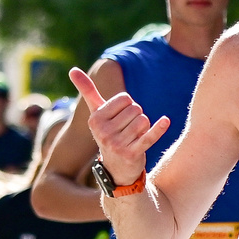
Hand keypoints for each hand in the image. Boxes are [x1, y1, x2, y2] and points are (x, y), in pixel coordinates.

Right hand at [68, 64, 167, 190]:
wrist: (117, 168)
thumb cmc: (108, 133)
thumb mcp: (96, 114)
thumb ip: (87, 91)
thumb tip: (72, 70)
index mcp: (95, 119)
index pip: (125, 98)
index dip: (128, 106)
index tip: (121, 118)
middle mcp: (103, 132)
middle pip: (136, 109)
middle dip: (136, 117)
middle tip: (128, 130)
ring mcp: (117, 144)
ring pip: (144, 120)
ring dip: (144, 128)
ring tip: (134, 138)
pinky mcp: (132, 154)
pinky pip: (149, 137)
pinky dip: (158, 129)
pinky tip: (165, 121)